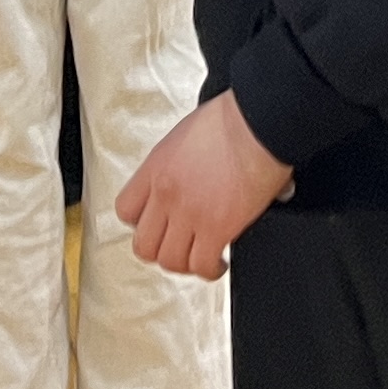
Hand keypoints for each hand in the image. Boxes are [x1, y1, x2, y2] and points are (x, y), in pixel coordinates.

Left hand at [115, 93, 290, 278]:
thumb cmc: (234, 118)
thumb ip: (180, 161)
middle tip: (178, 246)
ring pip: (170, 261)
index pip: (127, 210)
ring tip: (201, 258)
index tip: (157, 224)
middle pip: (144, 244)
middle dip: (161, 250)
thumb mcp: (189, 133)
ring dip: (185, 264)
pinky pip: (202, 265)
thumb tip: (196, 174)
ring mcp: (189, 213)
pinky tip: (219, 263)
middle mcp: (166, 194)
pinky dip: (210, 270)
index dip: (141, 223)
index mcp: (157, 167)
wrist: (260, 122)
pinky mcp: (216, 228)